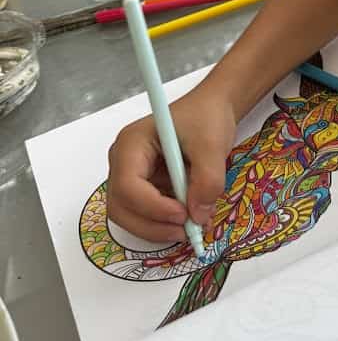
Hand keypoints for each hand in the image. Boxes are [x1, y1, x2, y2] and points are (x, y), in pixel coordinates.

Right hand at [107, 81, 235, 241]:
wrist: (212, 109)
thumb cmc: (206, 117)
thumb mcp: (212, 145)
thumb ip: (207, 181)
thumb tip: (198, 216)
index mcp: (132, 143)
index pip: (127, 185)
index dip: (152, 207)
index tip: (183, 215)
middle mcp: (124, 162)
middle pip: (121, 207)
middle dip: (153, 225)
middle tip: (187, 231)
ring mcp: (132, 176)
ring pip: (132, 216)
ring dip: (160, 228)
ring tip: (194, 225)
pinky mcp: (145, 188)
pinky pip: (147, 214)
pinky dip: (166, 223)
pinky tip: (192, 218)